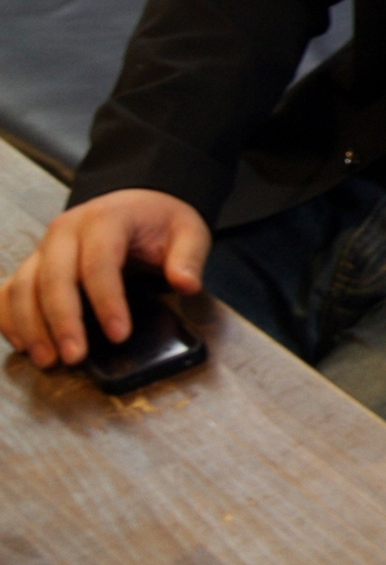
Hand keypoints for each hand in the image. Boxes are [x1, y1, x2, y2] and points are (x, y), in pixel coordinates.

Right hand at [0, 188, 210, 368]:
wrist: (137, 204)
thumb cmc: (159, 221)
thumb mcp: (188, 231)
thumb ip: (188, 257)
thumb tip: (186, 284)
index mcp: (106, 218)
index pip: (100, 262)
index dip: (107, 301)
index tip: (119, 334)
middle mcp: (66, 231)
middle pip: (54, 277)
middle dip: (63, 321)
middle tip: (76, 357)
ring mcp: (44, 248)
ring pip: (24, 287)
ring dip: (32, 326)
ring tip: (50, 359)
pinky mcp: (33, 265)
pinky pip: (9, 292)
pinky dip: (10, 318)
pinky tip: (25, 344)